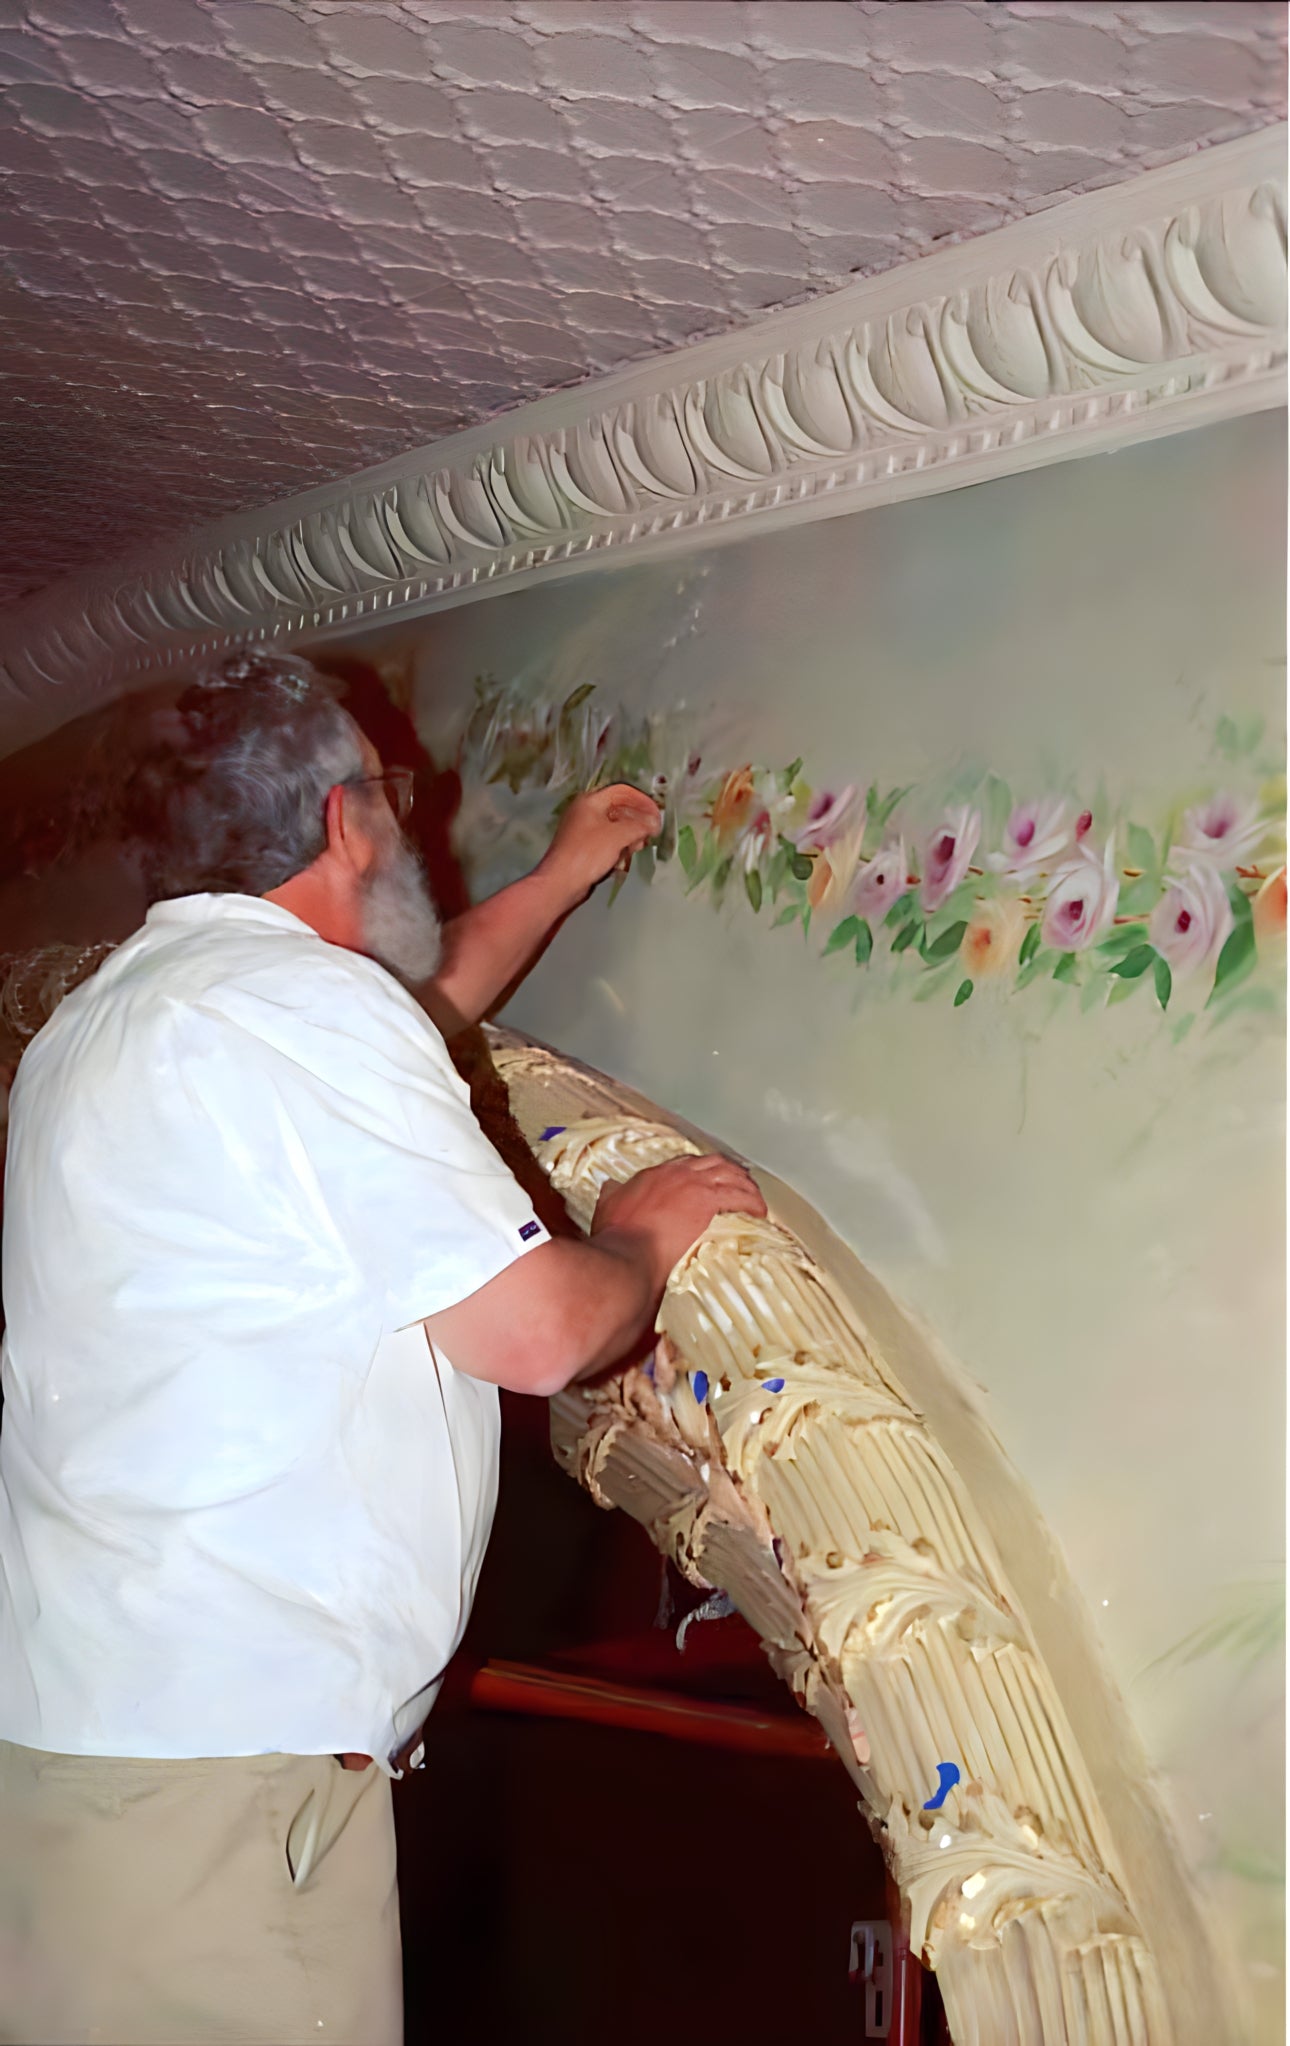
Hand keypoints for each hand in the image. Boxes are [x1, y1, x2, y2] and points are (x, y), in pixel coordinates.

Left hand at [538, 784, 661, 906]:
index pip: (622, 791)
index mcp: (590, 801)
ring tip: (642, 844)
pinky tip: (628, 853)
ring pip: (613, 825)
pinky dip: (619, 843)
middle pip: (618, 808)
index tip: (657, 814)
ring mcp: (583, 829)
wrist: (561, 882)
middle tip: (652, 831)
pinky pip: (607, 839)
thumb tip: (654, 823)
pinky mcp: (584, 846)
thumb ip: (639, 826)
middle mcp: (585, 811)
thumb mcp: (618, 836)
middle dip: (637, 819)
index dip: (642, 800)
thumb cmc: (589, 853)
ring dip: (630, 833)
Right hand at [592, 1152, 767, 1292]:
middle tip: (741, 1183)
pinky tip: (760, 1212)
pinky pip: (739, 1196)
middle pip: (712, 1163)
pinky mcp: (708, 1201)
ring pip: (730, 1174)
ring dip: (745, 1185)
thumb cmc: (616, 1238)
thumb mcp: (607, 1208)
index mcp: (654, 1175)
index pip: (685, 1164)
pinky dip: (752, 1202)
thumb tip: (610, 1185)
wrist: (628, 1254)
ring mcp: (693, 1185)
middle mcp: (676, 1174)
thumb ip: (612, 1194)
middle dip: (729, 1171)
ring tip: (755, 1198)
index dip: (702, 1171)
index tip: (710, 1180)